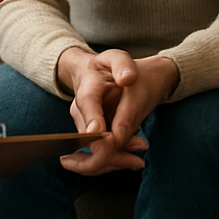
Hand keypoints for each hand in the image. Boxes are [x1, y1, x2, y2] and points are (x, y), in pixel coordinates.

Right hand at [57, 50, 177, 175]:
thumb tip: (127, 79)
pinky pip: (98, 154)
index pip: (87, 104)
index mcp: (88, 88)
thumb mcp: (118, 58)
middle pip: (89, 138)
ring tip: (138, 160)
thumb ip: (123, 66)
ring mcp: (83, 125)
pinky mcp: (89, 136)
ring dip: (115, 160)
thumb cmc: (109, 67)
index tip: (107, 138)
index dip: (94, 122)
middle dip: (112, 152)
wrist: (95, 75)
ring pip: (92, 151)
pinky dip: (115, 160)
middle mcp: (80, 110)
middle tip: (138, 154)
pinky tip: (133, 159)